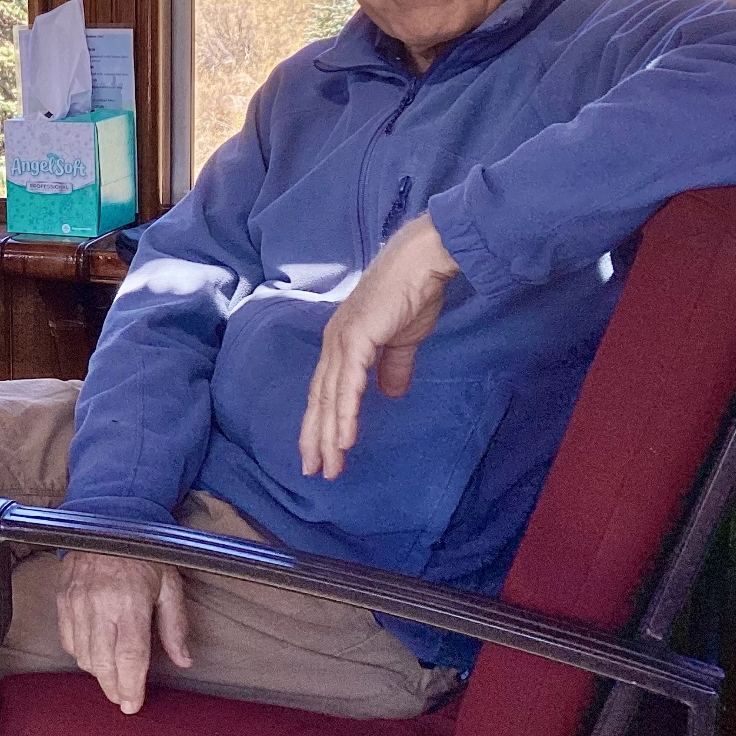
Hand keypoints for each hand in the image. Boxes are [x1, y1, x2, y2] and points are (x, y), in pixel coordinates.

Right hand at [56, 552, 192, 713]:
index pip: (130, 656)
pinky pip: (67, 640)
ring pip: (82, 655)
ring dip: (98, 673)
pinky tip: (95, 654)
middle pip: (102, 663)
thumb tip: (184, 660)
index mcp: (130, 601)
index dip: (131, 686)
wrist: (107, 519)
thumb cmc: (143, 553)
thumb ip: (175, 625)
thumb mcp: (170, 584)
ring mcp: (77, 602)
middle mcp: (100, 604)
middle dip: (113, 688)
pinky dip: (80, 654)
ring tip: (112, 676)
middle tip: (124, 698)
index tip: (134, 705)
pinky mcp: (62, 600)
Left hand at [300, 213, 458, 480]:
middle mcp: (334, 344)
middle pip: (321, 399)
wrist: (422, 264)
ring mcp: (342, 341)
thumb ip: (392, 368)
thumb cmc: (412, 295)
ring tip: (327, 466)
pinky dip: (345, 414)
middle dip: (315, 437)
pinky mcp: (357, 339)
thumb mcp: (401, 341)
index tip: (319, 453)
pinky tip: (343, 439)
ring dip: (329, 435)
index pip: (326, 390)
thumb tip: (391, 394)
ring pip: (331, 398)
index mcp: (341, 344)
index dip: (321, 423)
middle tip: (313, 471)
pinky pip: (349, 385)